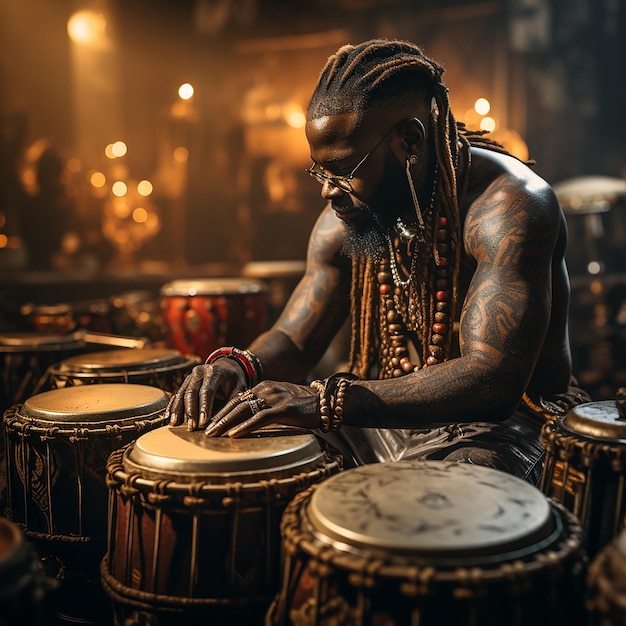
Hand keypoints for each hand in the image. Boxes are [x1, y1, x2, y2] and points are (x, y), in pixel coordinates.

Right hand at [165, 359, 247, 430]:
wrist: (226, 367)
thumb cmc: (234, 381)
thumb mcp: (240, 387)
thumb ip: (232, 402)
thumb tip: (222, 421)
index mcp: (215, 372)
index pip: (208, 390)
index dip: (204, 406)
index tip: (203, 422)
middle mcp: (200, 372)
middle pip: (192, 392)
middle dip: (190, 411)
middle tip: (191, 427)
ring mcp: (190, 376)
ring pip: (181, 393)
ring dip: (178, 410)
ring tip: (175, 424)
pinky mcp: (185, 383)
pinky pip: (177, 395)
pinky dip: (172, 406)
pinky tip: (169, 417)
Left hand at [204, 380, 320, 437]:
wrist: (326, 402)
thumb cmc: (304, 406)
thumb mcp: (281, 402)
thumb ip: (266, 407)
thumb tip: (249, 418)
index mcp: (264, 387)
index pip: (237, 399)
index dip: (222, 411)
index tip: (208, 422)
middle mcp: (266, 389)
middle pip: (236, 403)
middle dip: (218, 417)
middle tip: (203, 430)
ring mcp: (274, 398)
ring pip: (243, 410)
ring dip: (226, 423)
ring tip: (212, 434)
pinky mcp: (283, 408)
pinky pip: (259, 418)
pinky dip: (245, 427)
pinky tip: (234, 435)